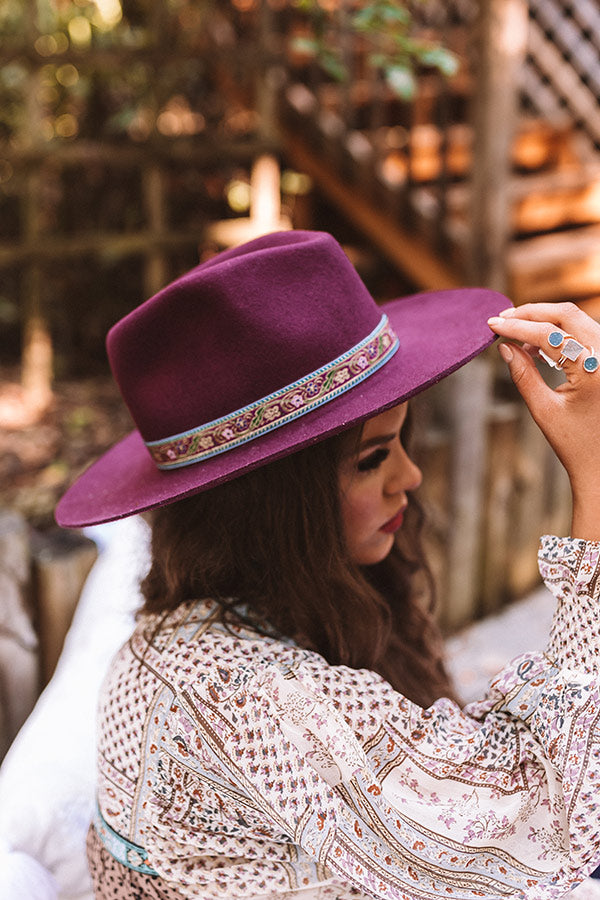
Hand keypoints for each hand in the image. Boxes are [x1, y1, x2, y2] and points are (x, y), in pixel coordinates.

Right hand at [488, 302, 599, 540]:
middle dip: (532, 313)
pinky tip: (535, 346)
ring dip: (545, 321)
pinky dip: (559, 334)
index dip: (517, 327)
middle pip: (567, 315)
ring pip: (577, 320)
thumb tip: (504, 346)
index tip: (492, 325)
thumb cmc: (575, 444)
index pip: (549, 335)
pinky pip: (584, 334)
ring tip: (515, 332)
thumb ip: (523, 375)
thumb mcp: (544, 410)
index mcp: (594, 370)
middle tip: (503, 318)